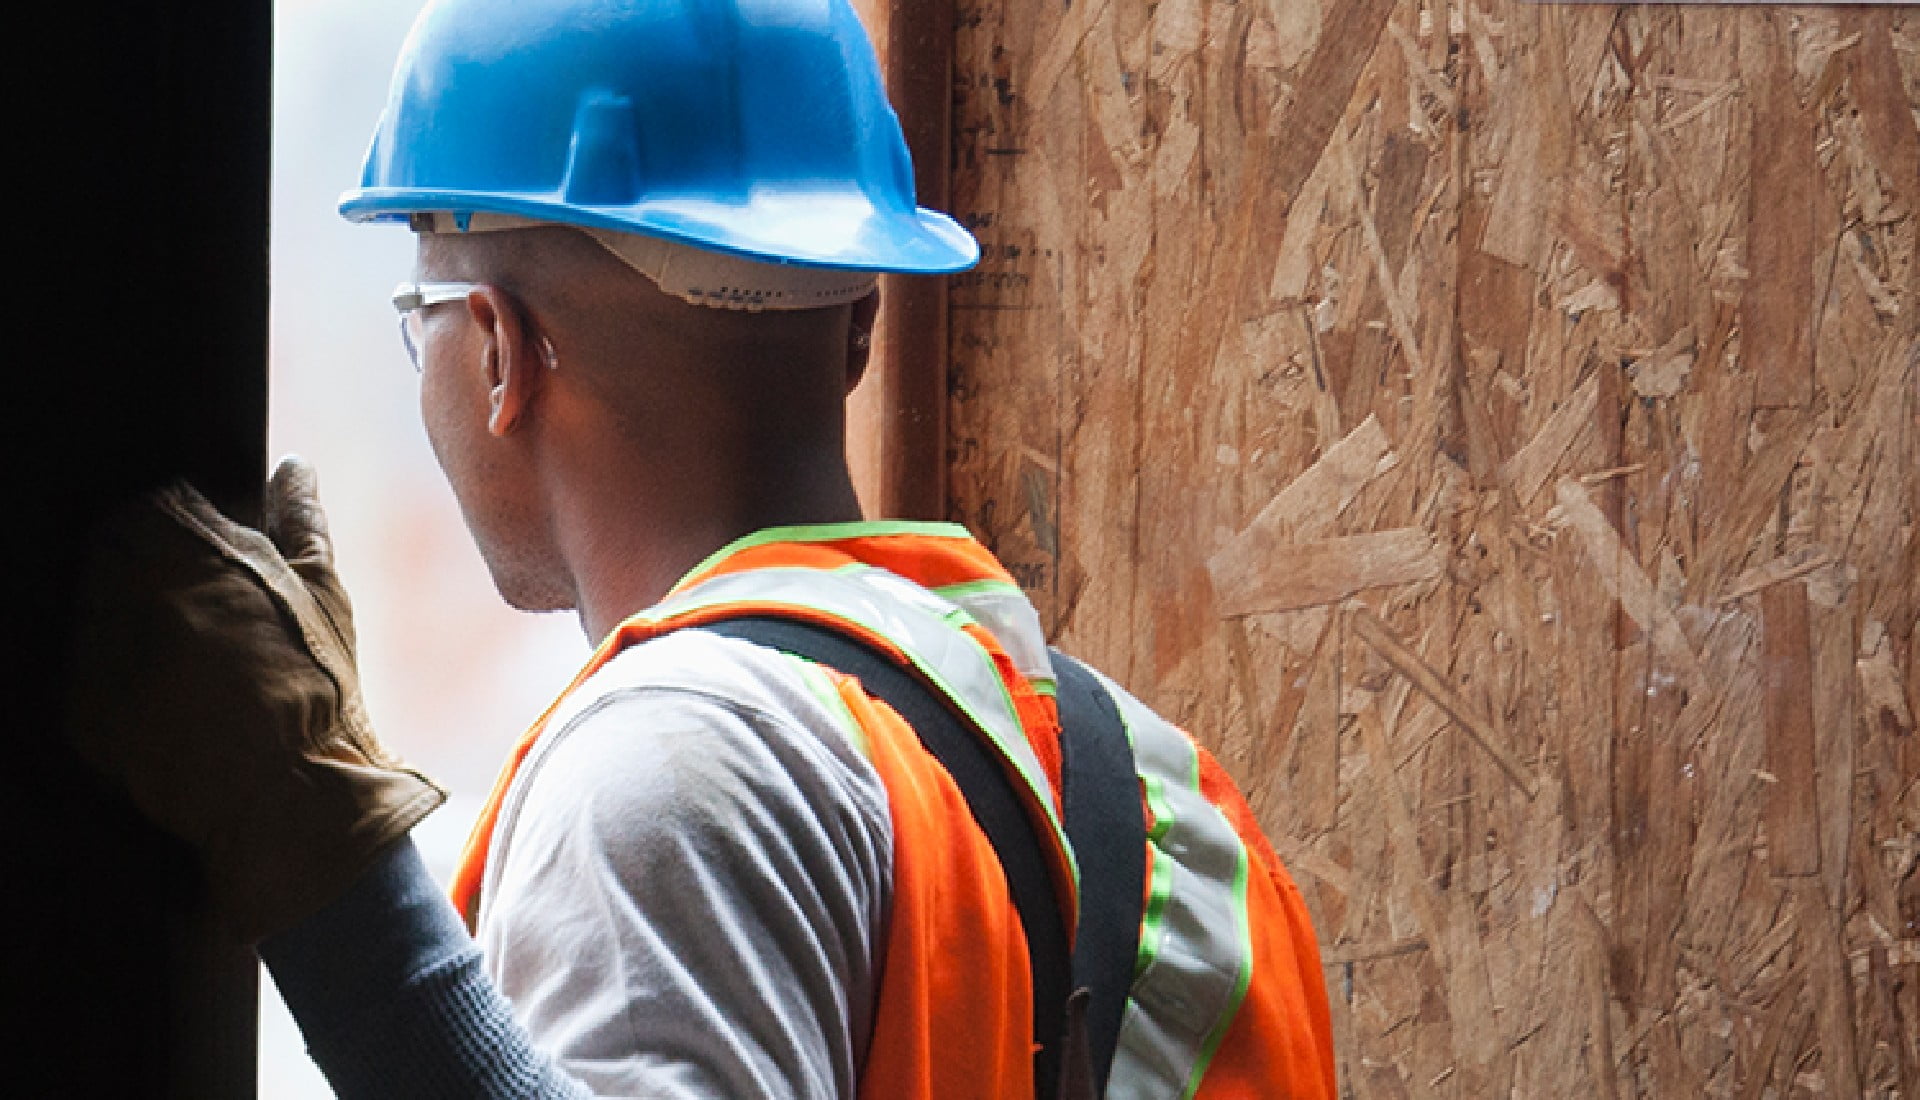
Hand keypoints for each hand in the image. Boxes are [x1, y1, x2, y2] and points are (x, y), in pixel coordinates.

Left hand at [65, 456, 445, 942]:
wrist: (290, 791)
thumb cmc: (318, 685)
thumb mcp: (324, 593)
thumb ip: (301, 521)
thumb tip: (294, 466)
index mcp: (191, 552)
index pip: (151, 509)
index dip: (176, 530)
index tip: (202, 561)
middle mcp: (131, 592)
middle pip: (110, 556)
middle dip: (144, 574)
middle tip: (194, 618)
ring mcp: (100, 651)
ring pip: (95, 613)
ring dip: (128, 626)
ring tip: (187, 665)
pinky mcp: (84, 711)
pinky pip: (86, 676)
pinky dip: (117, 682)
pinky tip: (169, 705)